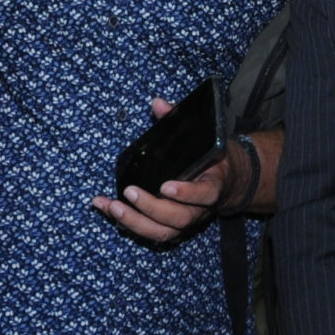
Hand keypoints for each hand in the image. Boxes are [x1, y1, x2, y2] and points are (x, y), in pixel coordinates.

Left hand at [94, 101, 271, 244]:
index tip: (166, 186)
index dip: (187, 193)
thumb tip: (158, 103)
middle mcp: (200, 208)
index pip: (205, 193)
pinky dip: (127, 222)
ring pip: (163, 231)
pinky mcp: (171, 227)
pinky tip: (106, 208)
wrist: (228, 183)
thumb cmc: (211, 157)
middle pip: (179, 217)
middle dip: (151, 207)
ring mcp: (186, 221)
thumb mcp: (204, 137)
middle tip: (130, 192)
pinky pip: (150, 231)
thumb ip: (179, 119)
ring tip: (113, 207)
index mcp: (212, 184)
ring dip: (136, 221)